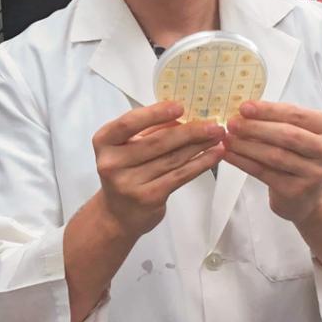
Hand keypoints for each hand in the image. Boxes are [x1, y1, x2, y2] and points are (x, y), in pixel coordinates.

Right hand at [92, 101, 225, 236]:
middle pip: (157, 142)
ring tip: (217, 136)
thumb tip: (185, 115)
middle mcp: (112, 163)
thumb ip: (150, 130)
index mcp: (104, 141)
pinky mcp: (148, 197)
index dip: (155, 114)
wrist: (117, 214)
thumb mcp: (129, 146)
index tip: (180, 107)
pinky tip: (214, 155)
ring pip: (172, 159)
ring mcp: (129, 183)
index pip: (129, 123)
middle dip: (189, 131)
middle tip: (213, 124)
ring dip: (199, 145)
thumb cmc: (125, 171)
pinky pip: (180, 176)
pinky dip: (200, 163)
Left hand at [223, 101, 321, 225]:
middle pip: (287, 135)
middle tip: (232, 123)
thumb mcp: (296, 132)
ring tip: (228, 138)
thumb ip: (277, 120)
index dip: (268, 110)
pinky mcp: (298, 191)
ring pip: (275, 155)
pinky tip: (230, 154)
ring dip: (246, 145)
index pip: (295, 114)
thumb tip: (244, 111)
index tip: (244, 107)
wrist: (306, 196)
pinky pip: (264, 172)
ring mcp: (316, 173)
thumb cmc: (298, 156)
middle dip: (255, 127)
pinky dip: (243, 161)